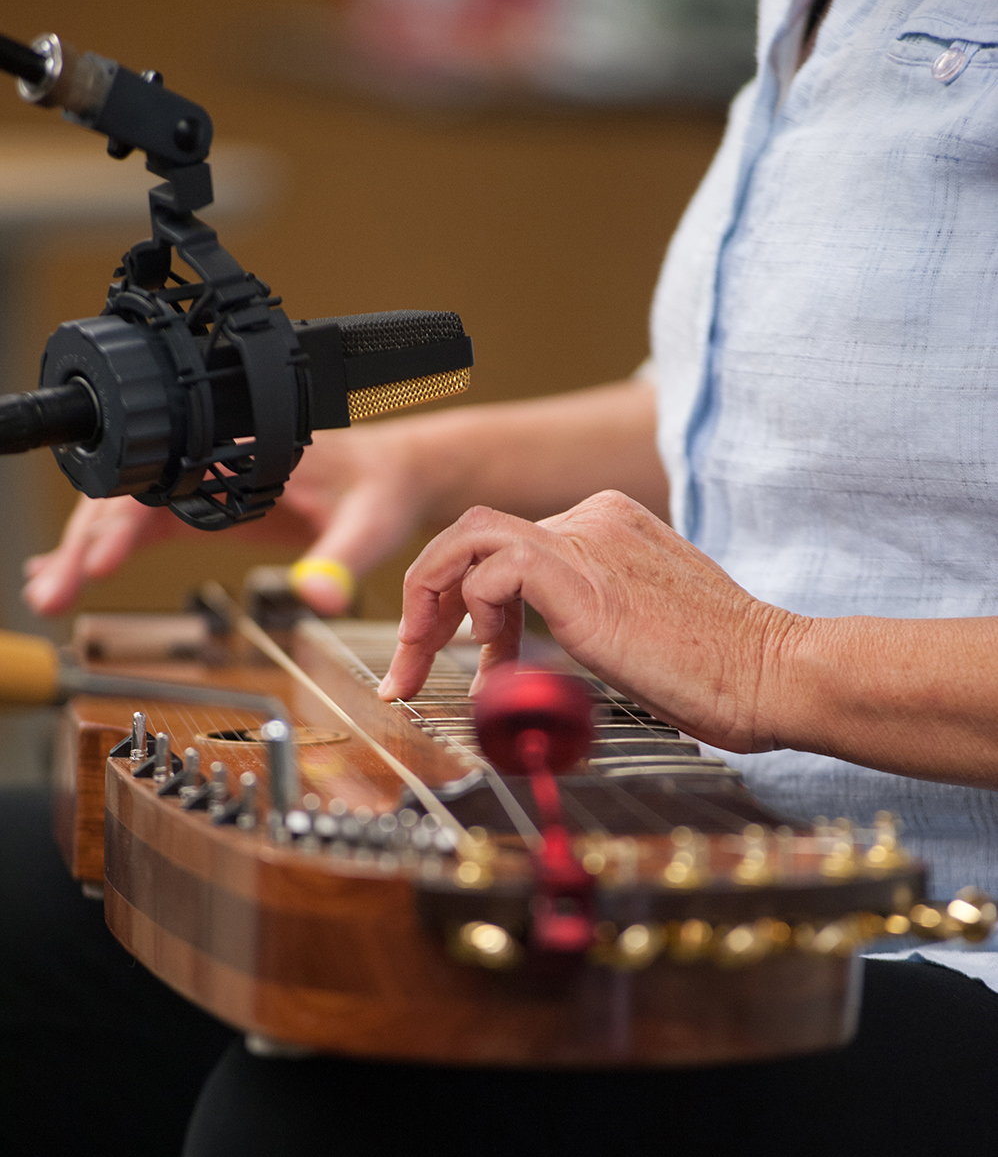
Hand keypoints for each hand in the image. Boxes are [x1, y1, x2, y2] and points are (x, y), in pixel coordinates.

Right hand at [23, 421, 433, 616]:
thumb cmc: (382, 488)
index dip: (122, 521)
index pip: (162, 481)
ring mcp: (206, 480)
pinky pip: (144, 523)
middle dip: (86, 544)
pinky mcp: (208, 502)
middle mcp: (216, 458)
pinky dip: (106, 546)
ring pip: (126, 509)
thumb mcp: (370, 526)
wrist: (395, 476)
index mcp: (246, 450)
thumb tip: (318, 596)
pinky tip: (72, 571)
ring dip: (86, 549)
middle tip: (56, 594)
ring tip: (51, 592)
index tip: (98, 560)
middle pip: (129, 495)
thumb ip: (342, 561)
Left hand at [379, 490, 798, 752]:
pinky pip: (486, 571)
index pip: (510, 544)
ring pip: (463, 538)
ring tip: (417, 662)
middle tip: (412, 664)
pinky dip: (468, 617)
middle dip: (429, 601)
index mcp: (609, 525)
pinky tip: (488, 663)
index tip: (466, 658)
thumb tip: (529, 651)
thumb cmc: (719, 668)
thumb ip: (587, 616)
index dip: (470, 603)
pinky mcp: (576, 571)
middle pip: (475, 536)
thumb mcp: (639, 626)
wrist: (772, 671)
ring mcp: (584, 537)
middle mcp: (592, 518)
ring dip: (426, 603)